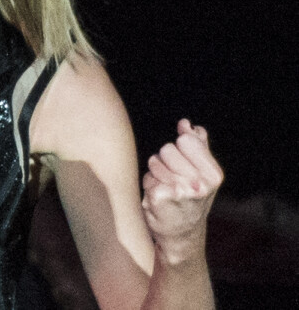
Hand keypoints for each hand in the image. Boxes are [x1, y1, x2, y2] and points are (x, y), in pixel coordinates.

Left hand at [142, 119, 223, 262]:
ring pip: (154, 161)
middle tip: (175, 182)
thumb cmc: (190, 199)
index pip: (185, 139)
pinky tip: (158, 199)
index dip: (181, 150)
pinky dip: (149, 185)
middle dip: (167, 162)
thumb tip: (187, 124)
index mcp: (213, 175)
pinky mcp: (160, 198)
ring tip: (167, 190)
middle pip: (167, 149)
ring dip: (157, 173)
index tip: (187, 168)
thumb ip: (197, 145)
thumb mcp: (201, 173)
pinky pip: (147, 177)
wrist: (181, 235)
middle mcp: (200, 184)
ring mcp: (179, 192)